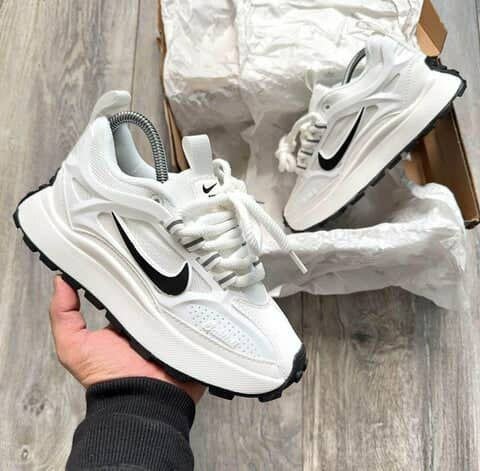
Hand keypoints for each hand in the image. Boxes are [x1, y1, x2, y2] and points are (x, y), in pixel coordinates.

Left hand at [49, 276, 204, 402]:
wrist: (142, 401)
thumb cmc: (110, 378)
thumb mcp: (75, 346)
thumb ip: (63, 315)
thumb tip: (60, 283)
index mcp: (123, 323)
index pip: (126, 291)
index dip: (127, 277)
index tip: (126, 259)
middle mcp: (146, 325)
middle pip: (152, 293)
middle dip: (154, 281)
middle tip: (153, 267)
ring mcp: (168, 330)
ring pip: (174, 301)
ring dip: (174, 293)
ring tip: (173, 281)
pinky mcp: (187, 337)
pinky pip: (191, 317)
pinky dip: (191, 309)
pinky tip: (189, 298)